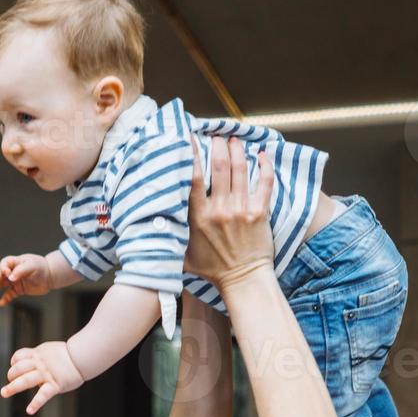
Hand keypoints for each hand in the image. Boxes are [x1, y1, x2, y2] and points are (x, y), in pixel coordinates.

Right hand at [0, 254, 51, 306]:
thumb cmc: (41, 267)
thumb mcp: (32, 266)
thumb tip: (10, 278)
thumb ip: (21, 271)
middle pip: (0, 274)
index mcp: (16, 262)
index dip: (3, 268)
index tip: (7, 274)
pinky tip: (1, 303)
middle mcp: (13, 271)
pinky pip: (9, 294)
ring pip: (2, 284)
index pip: (5, 263)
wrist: (50, 276)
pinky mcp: (18, 290)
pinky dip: (5, 299)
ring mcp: (15, 281)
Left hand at [1, 341, 83, 414]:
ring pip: (26, 380)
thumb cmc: (66, 356)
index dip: (14, 362)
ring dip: (13, 387)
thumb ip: (38, 357)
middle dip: (11, 375)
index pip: (18, 356)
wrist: (82, 356)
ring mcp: (46, 374)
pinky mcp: (55, 385)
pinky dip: (36, 404)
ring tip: (4, 393)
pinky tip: (29, 411)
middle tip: (8, 384)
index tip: (15, 367)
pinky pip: (43, 395)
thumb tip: (28, 363)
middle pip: (19, 368)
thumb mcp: (48, 351)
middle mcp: (40, 364)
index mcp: (37, 354)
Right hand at [184, 137, 275, 290]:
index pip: (194, 177)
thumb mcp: (183, 255)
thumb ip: (171, 237)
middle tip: (216, 136)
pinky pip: (265, 182)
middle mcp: (220, 209)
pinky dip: (264, 165)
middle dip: (217, 146)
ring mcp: (242, 209)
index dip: (191, 153)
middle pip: (219, 166)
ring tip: (234, 139)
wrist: (243, 280)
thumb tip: (152, 226)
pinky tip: (262, 154)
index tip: (190, 138)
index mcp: (199, 217)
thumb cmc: (213, 269)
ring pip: (240, 169)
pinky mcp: (260, 213)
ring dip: (237, 150)